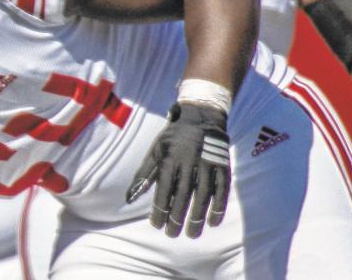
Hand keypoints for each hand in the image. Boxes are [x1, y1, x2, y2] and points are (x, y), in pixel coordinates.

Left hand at [126, 103, 230, 237]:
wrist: (201, 118)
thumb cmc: (173, 138)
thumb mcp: (155, 151)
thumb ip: (143, 175)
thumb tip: (129, 198)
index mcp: (169, 159)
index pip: (163, 189)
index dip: (160, 209)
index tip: (157, 225)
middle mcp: (188, 162)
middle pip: (182, 195)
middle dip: (176, 218)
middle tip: (172, 234)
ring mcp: (207, 164)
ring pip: (202, 196)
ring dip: (197, 217)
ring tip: (191, 234)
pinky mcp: (222, 166)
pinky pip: (221, 191)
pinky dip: (218, 208)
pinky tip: (213, 222)